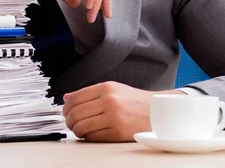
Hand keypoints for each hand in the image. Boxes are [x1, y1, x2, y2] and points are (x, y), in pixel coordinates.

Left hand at [63, 82, 183, 141]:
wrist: (158, 113)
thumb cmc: (135, 101)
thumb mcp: (114, 89)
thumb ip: (89, 92)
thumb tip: (67, 98)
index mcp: (106, 88)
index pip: (75, 97)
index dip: (66, 107)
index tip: (66, 111)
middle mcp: (109, 101)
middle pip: (76, 113)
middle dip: (69, 120)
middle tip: (71, 123)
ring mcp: (113, 117)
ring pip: (81, 126)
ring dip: (76, 130)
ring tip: (79, 130)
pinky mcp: (117, 132)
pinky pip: (92, 137)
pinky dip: (87, 137)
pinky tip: (90, 134)